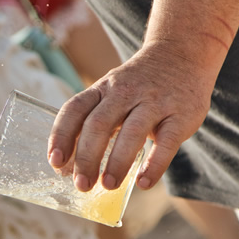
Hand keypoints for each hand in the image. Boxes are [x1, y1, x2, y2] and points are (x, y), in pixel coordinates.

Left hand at [47, 42, 217, 191]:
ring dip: (117, 162)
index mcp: (102, 89)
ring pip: (131, 132)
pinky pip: (167, 142)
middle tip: (82, 184)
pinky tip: (144, 182)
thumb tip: (68, 168)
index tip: (55, 161)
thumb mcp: (111, 95)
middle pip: (98, 124)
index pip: (74, 109)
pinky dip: (155, 164)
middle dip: (86, 157)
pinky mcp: (181, 114)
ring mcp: (154, 102)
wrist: (183, 54)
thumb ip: (92, 126)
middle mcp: (124, 92)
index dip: (61, 135)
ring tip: (108, 185)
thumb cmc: (138, 86)